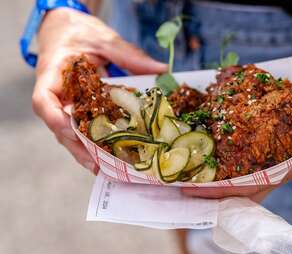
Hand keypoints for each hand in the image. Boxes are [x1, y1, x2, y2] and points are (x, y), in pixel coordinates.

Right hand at [32, 8, 166, 173]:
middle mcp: (56, 93)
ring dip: (86, 150)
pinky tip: (109, 153)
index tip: (72, 131)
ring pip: (70, 131)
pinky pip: (82, 126)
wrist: (67, 29)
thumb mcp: (103, 38)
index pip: (43, 100)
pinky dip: (94, 140)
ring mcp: (65, 103)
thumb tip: (161, 71)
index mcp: (53, 73)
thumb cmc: (79, 31)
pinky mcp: (77, 107)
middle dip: (77, 146)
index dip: (55, 119)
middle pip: (58, 125)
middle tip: (98, 164)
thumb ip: (128, 55)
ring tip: (105, 167)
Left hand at [182, 47, 291, 200]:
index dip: (225, 189)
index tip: (195, 188)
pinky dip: (219, 166)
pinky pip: (240, 165)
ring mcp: (273, 162)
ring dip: (212, 182)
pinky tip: (198, 157)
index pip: (257, 183)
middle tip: (178, 185)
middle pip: (242, 189)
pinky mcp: (264, 152)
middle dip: (211, 191)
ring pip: (239, 181)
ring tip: (181, 177)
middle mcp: (282, 168)